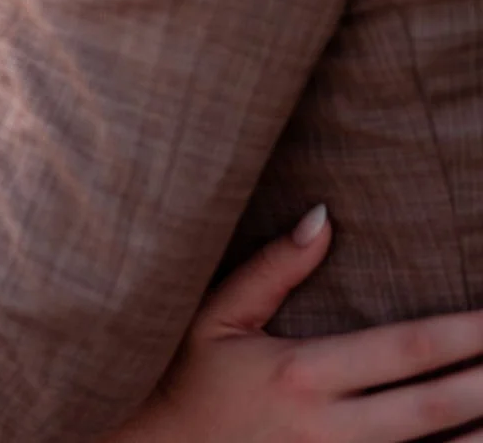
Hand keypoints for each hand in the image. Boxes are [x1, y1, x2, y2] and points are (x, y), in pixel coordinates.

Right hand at [114, 207, 482, 441]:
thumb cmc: (185, 378)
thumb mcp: (214, 316)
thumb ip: (271, 268)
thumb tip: (323, 217)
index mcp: (300, 373)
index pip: (404, 349)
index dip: (463, 333)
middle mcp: (328, 426)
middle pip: (435, 406)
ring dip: (482, 430)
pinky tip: (477, 439)